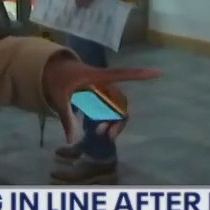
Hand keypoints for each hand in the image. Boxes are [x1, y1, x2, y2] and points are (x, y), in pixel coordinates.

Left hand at [41, 54, 160, 142]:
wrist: (51, 69)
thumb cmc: (57, 78)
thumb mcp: (59, 97)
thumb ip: (66, 118)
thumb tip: (70, 140)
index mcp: (97, 77)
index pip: (123, 74)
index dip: (140, 74)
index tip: (158, 72)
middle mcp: (104, 83)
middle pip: (121, 101)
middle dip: (118, 120)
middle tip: (106, 135)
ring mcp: (102, 89)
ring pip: (117, 107)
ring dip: (113, 121)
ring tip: (101, 133)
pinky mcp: (98, 95)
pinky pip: (110, 108)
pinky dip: (108, 119)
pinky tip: (99, 130)